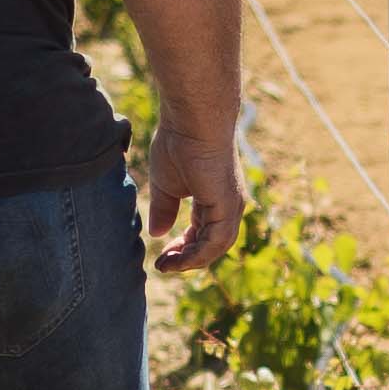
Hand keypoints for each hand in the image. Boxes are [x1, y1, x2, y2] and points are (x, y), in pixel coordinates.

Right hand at [145, 113, 245, 273]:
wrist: (191, 123)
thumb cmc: (179, 145)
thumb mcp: (166, 185)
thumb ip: (164, 209)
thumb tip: (157, 234)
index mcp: (214, 198)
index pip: (202, 233)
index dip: (183, 248)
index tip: (162, 257)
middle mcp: (227, 205)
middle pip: (210, 244)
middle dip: (186, 258)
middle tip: (163, 265)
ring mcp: (231, 206)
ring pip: (215, 247)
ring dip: (190, 261)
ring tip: (166, 265)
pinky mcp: (229, 207)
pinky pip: (216, 242)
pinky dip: (197, 254)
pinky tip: (178, 259)